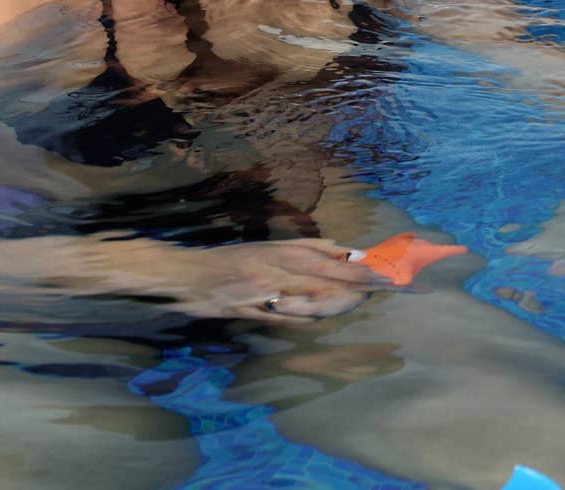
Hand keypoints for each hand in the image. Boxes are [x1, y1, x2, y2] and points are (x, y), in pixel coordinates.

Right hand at [162, 238, 384, 322]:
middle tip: (377, 287)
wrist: (186, 275)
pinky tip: (322, 316)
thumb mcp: (267, 246)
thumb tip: (341, 249)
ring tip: (357, 300)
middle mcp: (271, 272)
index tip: (378, 271)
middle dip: (352, 285)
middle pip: (321, 280)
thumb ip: (304, 247)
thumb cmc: (231, 259)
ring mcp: (260, 294)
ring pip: (305, 301)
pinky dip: (305, 318)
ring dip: (334, 302)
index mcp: (277, 253)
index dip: (353, 268)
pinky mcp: (248, 313)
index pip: (324, 260)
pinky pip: (283, 319)